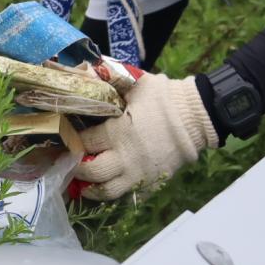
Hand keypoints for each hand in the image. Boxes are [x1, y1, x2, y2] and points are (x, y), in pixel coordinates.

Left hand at [73, 72, 217, 201]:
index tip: (67, 139)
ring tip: (84, 185)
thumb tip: (92, 67)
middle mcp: (125, 158)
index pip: (85, 142)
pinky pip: (129, 198)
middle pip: (91, 171)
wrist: (197, 118)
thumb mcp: (137, 82)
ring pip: (108, 191)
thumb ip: (113, 77)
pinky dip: (116, 197)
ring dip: (92, 189)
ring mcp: (139, 174)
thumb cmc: (165, 98)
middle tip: (71, 163)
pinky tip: (109, 189)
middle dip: (77, 168)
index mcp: (117, 132)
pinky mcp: (152, 184)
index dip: (73, 142)